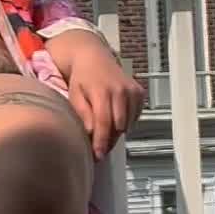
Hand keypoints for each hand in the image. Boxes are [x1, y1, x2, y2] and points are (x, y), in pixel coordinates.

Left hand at [64, 36, 145, 160]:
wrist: (94, 58)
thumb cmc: (82, 78)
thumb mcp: (74, 94)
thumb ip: (83, 112)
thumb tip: (91, 132)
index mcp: (102, 91)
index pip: (104, 123)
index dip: (101, 142)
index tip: (98, 155)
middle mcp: (121, 91)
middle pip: (118, 126)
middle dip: (108, 140)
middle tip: (98, 146)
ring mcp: (132, 91)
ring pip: (128, 124)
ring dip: (117, 132)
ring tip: (104, 129)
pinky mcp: (139, 93)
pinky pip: (135, 117)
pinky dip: (126, 122)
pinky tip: (115, 116)